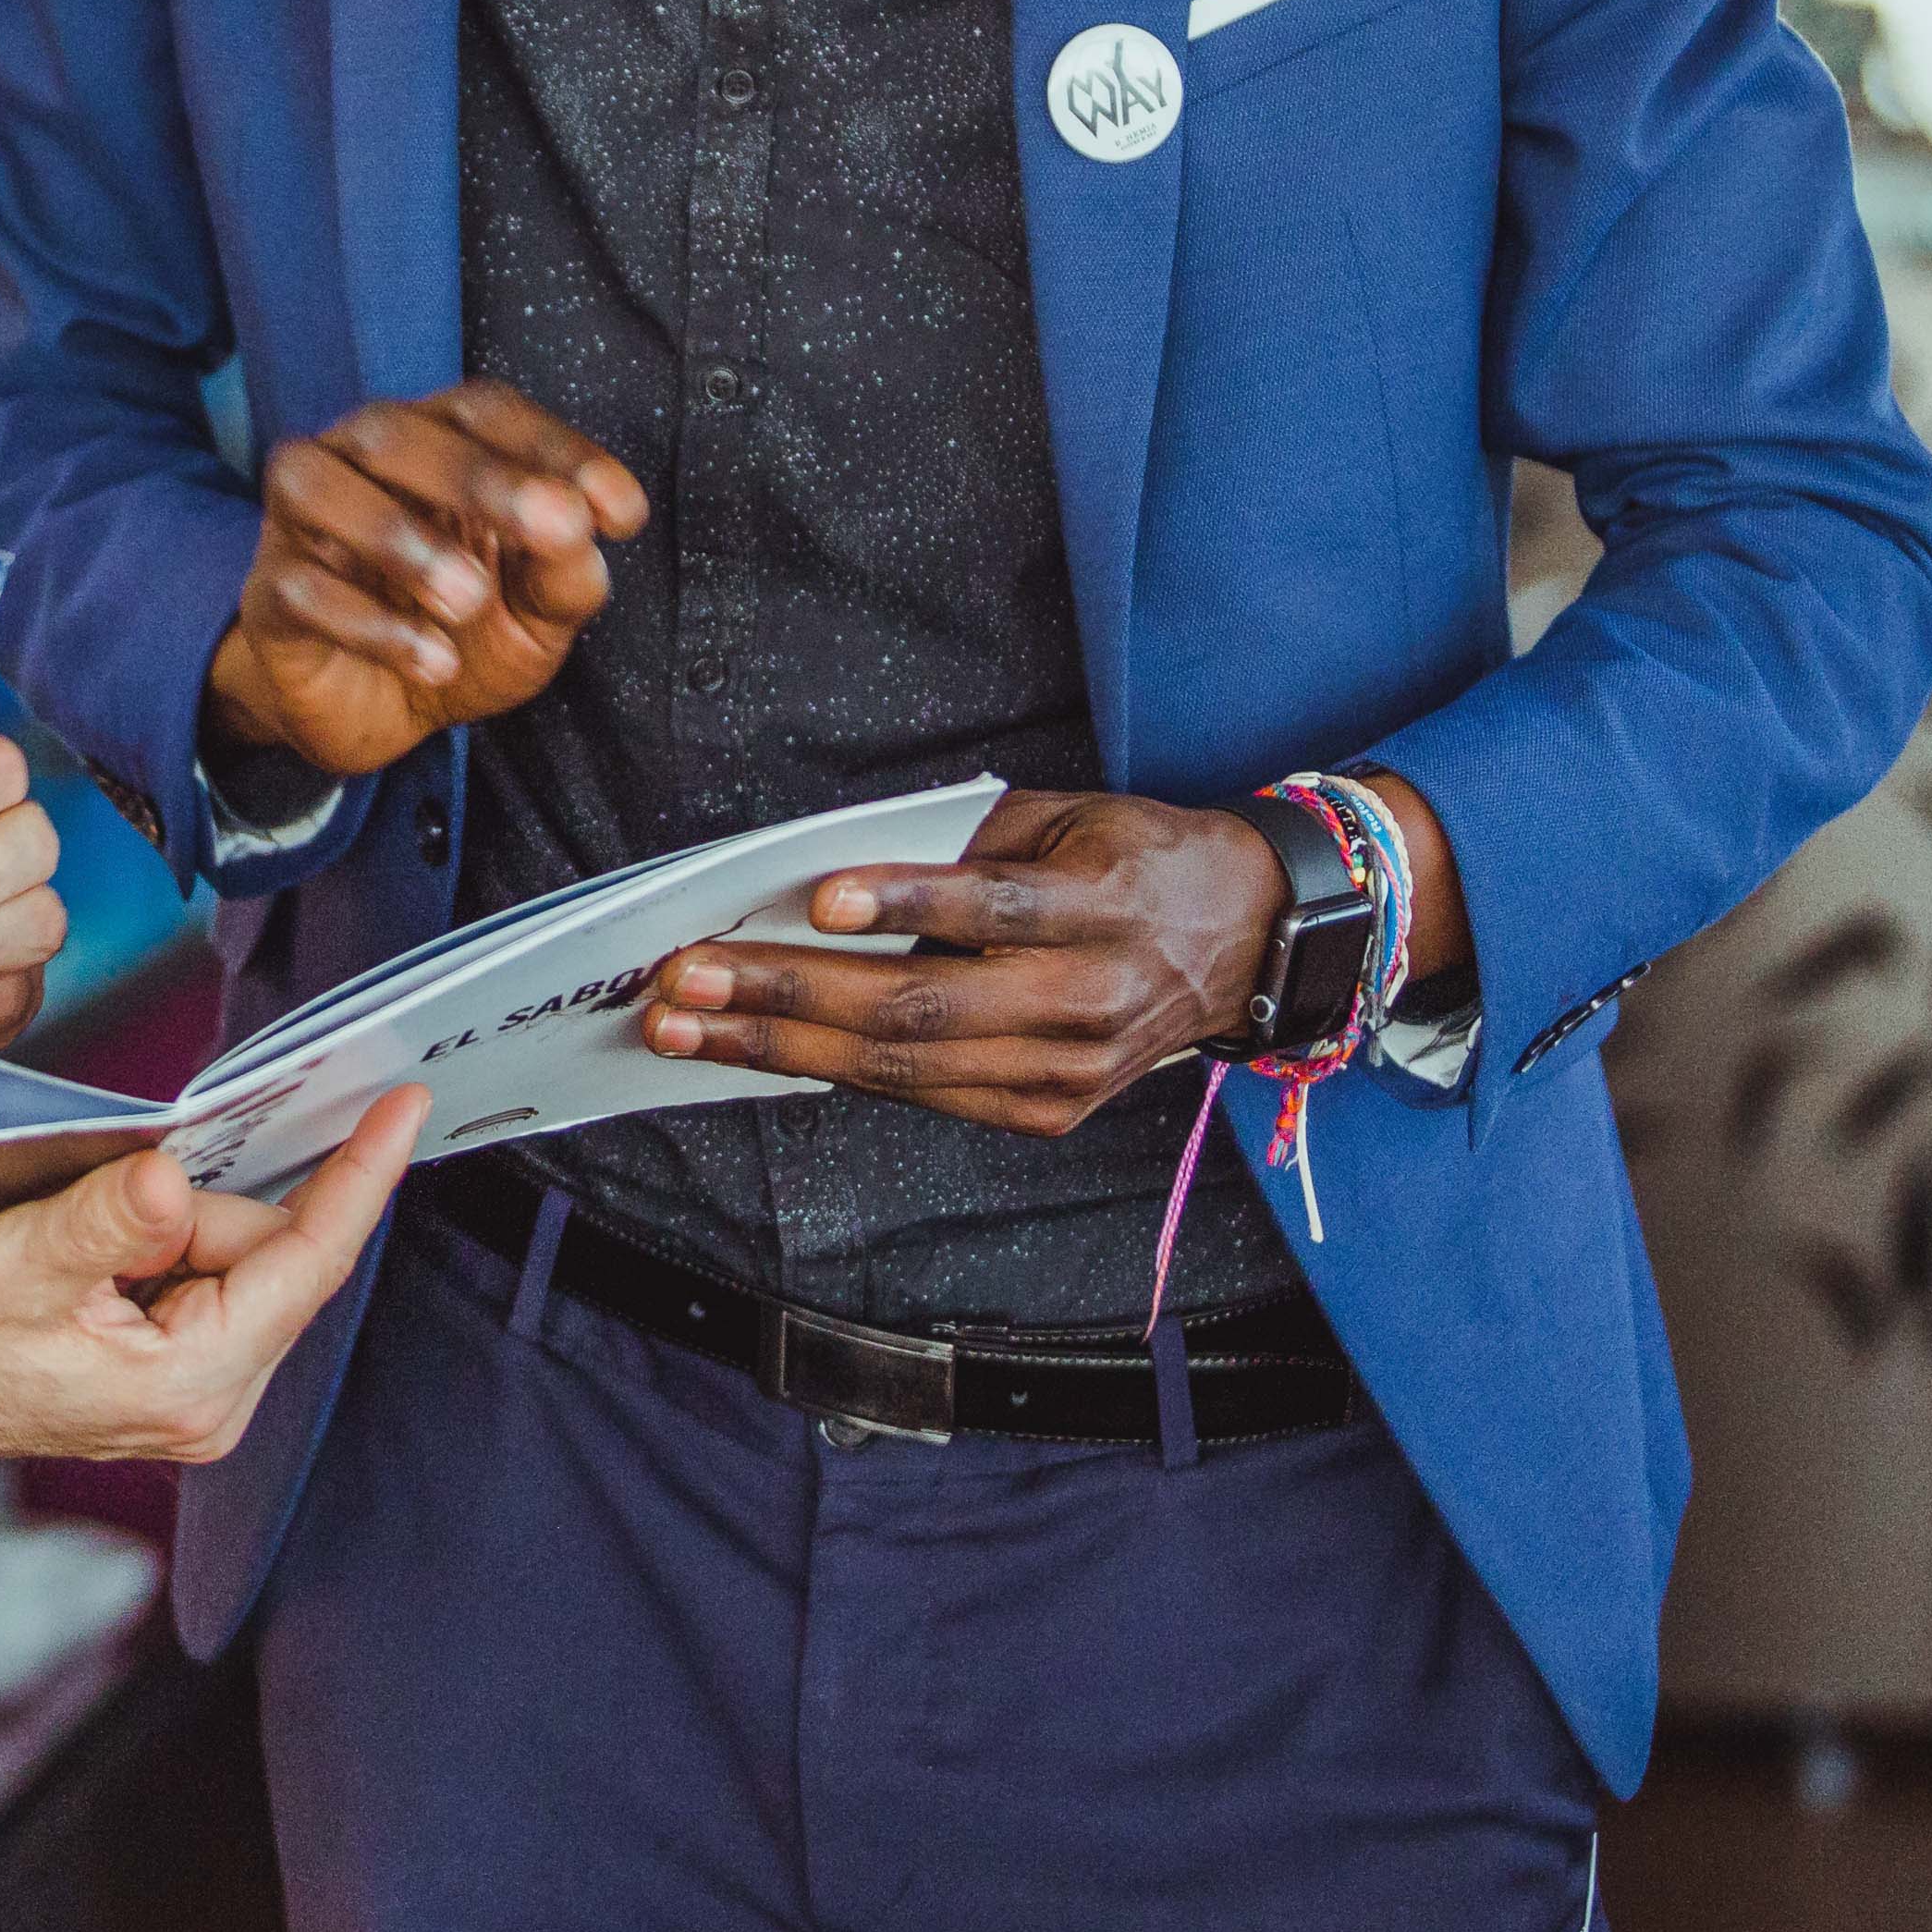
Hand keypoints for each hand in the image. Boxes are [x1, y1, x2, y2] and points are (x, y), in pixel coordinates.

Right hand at [0, 1087, 432, 1556]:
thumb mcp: (17, 1261)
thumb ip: (106, 1219)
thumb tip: (175, 1180)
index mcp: (191, 1387)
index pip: (306, 1262)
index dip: (359, 1177)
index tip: (404, 1108)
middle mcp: (208, 1404)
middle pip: (267, 1252)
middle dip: (202, 1202)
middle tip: (105, 1203)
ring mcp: (192, 1394)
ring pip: (232, 1258)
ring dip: (171, 1223)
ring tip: (76, 1242)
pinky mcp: (169, 1374)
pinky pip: (203, 1275)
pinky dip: (160, 1241)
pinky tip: (91, 1254)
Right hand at [203, 383, 648, 780]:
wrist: (376, 714)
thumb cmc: (460, 637)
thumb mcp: (535, 617)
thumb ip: (565, 574)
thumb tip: (585, 531)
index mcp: (434, 444)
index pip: (484, 412)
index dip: (555, 448)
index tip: (622, 511)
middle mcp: (359, 461)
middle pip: (397, 431)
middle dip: (479, 475)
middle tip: (556, 527)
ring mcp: (302, 524)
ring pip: (318, 486)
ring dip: (399, 536)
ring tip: (469, 599)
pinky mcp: (269, 594)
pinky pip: (299, 586)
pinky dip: (370, 624)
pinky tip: (433, 660)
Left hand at [635, 787, 1282, 1136]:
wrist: (1242, 940)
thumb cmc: (1134, 861)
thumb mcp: (1066, 819)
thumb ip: (964, 845)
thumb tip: (832, 869)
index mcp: (1100, 909)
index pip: (993, 909)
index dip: (904, 904)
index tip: (817, 898)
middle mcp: (1087, 1001)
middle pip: (924, 1008)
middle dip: (791, 995)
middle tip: (691, 976)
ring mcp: (1066, 1072)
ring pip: (906, 1068)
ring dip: (781, 1046)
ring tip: (689, 1025)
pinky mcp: (1047, 1113)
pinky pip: (922, 1095)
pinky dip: (832, 1069)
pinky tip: (758, 1048)